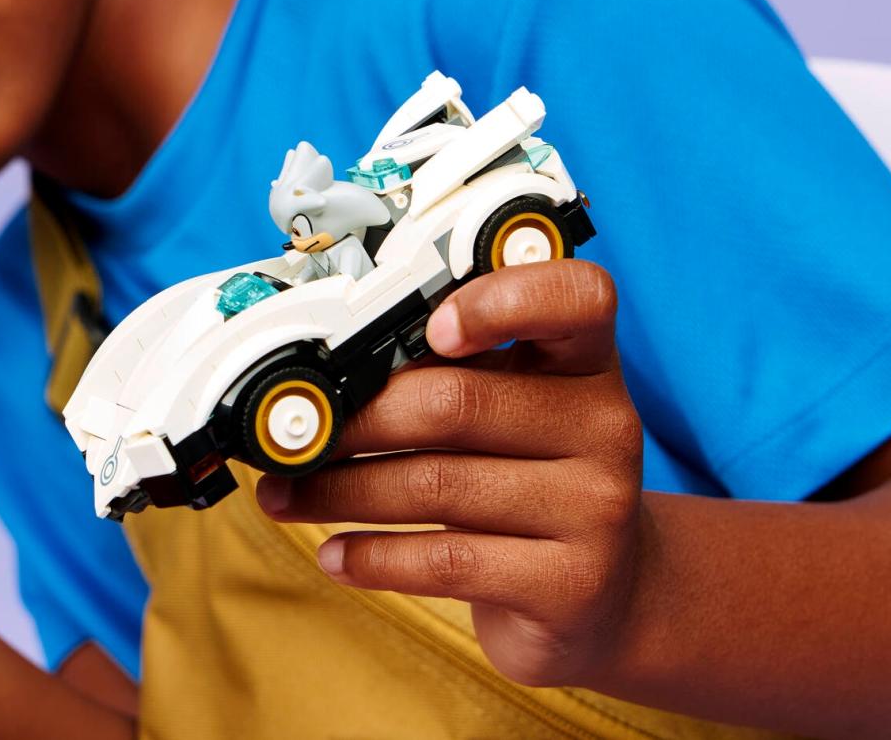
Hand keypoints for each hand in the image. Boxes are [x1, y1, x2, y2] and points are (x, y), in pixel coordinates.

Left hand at [256, 260, 644, 686]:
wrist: (602, 594)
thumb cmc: (531, 477)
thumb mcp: (513, 408)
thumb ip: (449, 373)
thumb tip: (323, 376)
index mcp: (588, 360)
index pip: (577, 297)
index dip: (503, 300)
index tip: (430, 326)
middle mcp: (606, 425)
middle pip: (457, 402)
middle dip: (355, 419)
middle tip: (296, 434)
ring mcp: (595, 509)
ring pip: (435, 485)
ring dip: (340, 490)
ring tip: (284, 494)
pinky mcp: (570, 584)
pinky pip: (445, 562)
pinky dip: (372, 556)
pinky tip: (333, 554)